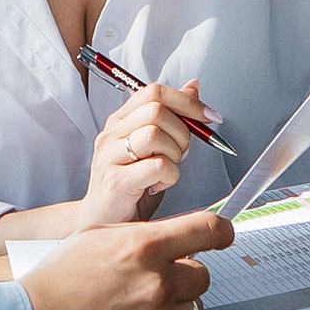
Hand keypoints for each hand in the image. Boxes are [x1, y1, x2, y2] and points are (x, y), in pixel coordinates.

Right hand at [23, 209, 230, 309]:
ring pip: (194, 308)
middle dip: (184, 274)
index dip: (220, 231)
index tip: (221, 235)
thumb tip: (172, 239)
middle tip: (155, 279)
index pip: (207, 230)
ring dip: (174, 305)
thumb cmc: (53, 282)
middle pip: (203, 274)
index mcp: (142, 245)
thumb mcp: (93, 237)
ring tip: (137, 307)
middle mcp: (157, 282)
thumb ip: (138, 235)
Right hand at [79, 81, 215, 225]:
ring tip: (168, 170)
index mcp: (120, 121)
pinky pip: (157, 166)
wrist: (101, 222)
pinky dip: (169, 177)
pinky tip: (159, 185)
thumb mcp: (153, 147)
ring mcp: (110, 157)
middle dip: (182, 132)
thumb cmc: (129, 186)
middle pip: (156, 111)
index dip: (186, 102)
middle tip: (181, 153)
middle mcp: (111, 135)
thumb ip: (171, 116)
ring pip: (156, 135)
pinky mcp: (116, 181)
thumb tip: (193, 87)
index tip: (208, 117)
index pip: (154, 92)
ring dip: (175, 155)